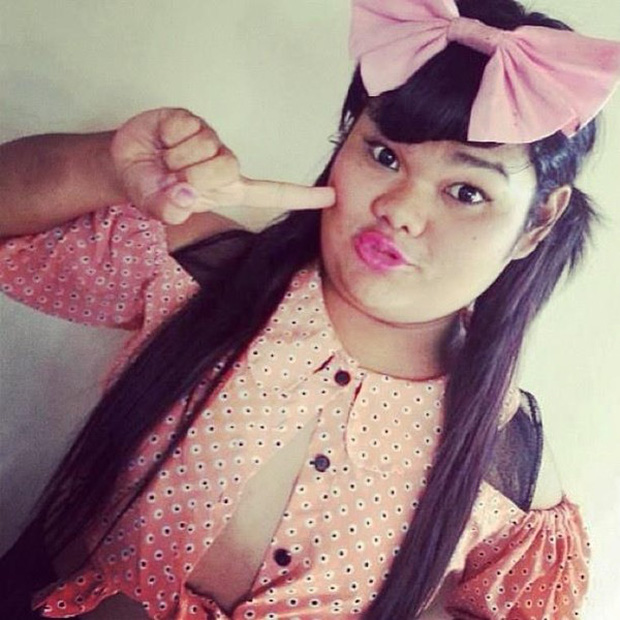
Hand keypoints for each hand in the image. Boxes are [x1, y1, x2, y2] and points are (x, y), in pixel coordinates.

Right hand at [110, 108, 335, 224]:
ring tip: (167, 161)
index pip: (270, 194)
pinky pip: (187, 129)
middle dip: (192, 177)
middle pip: (228, 169)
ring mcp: (210, 141)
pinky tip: (164, 141)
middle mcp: (225, 165)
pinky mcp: (194, 120)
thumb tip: (185, 194)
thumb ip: (169, 208)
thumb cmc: (151, 187)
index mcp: (228, 190)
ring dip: (177, 159)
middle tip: (174, 178)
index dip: (300, 196)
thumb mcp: (158, 207)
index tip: (331, 197)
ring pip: (207, 149)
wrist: (125, 163)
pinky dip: (168, 138)